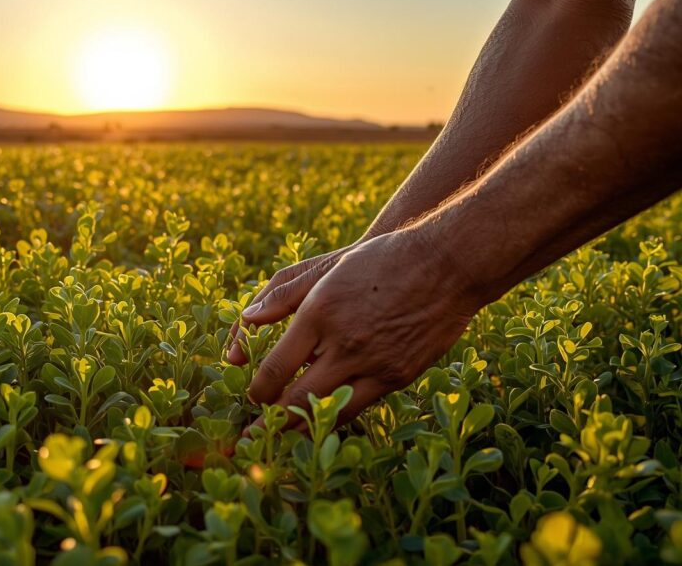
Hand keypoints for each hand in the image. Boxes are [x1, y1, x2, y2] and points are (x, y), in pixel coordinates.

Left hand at [241, 230, 479, 434]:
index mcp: (319, 313)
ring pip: (329, 411)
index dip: (258, 391)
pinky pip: (360, 406)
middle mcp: (343, 343)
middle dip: (272, 421)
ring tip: (285, 434)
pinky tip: (325, 419)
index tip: (252, 396)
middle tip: (254, 433)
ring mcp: (374, 362)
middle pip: (298, 399)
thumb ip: (282, 296)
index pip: (276, 368)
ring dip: (303, 427)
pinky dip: (338, 416)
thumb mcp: (327, 269)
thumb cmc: (381, 260)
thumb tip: (246, 319)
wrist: (447, 264)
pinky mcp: (399, 375)